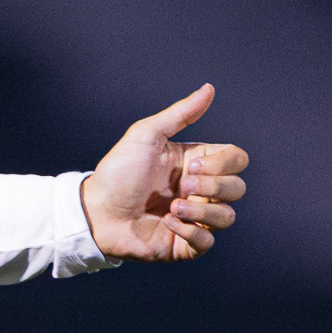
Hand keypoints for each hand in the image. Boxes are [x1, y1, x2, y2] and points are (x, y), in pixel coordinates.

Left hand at [81, 84, 247, 260]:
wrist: (94, 210)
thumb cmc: (118, 171)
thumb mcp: (147, 135)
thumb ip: (181, 113)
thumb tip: (209, 88)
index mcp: (198, 163)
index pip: (237, 160)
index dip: (223, 163)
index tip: (191, 164)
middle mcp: (200, 191)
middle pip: (238, 188)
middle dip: (213, 187)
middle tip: (182, 187)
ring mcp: (193, 218)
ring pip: (227, 217)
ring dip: (203, 211)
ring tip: (172, 207)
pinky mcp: (182, 244)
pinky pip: (207, 243)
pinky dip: (191, 233)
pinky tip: (167, 223)